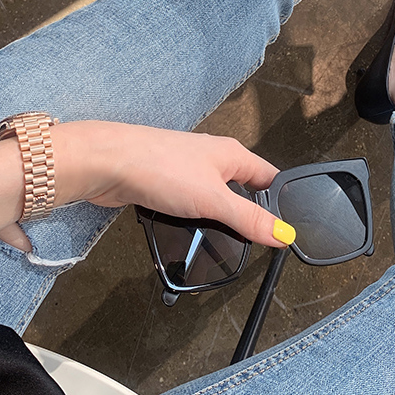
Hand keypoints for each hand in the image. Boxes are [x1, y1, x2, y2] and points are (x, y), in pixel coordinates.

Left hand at [53, 121, 295, 247]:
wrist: (109, 163)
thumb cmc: (161, 168)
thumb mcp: (214, 200)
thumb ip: (249, 220)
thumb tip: (284, 235)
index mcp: (232, 154)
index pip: (269, 178)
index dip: (280, 203)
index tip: (285, 230)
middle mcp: (212, 158)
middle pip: (242, 187)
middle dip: (249, 213)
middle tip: (255, 240)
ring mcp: (188, 169)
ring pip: (214, 196)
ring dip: (219, 216)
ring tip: (223, 239)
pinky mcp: (166, 182)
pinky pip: (190, 202)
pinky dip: (194, 217)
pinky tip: (192, 230)